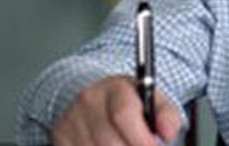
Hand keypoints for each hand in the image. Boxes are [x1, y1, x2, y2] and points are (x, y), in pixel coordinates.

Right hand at [52, 75, 180, 145]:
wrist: (94, 97)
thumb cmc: (127, 102)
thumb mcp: (151, 100)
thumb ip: (166, 115)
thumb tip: (168, 133)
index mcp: (115, 88)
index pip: (124, 114)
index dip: (141, 138)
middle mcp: (89, 102)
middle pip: (110, 140)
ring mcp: (71, 121)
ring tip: (126, 145)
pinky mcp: (60, 137)